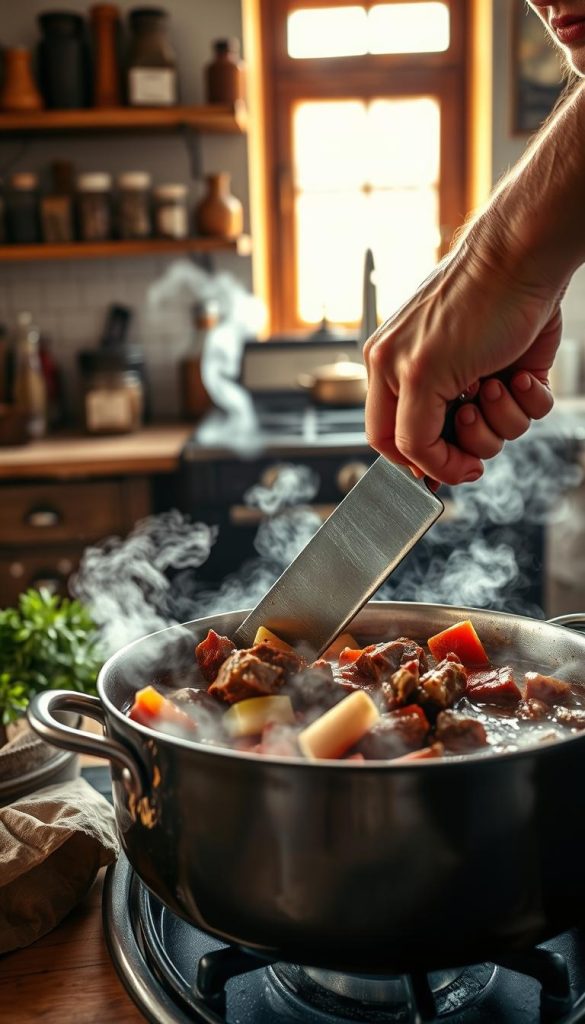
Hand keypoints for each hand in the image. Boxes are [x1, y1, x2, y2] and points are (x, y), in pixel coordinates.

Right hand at [364, 233, 562, 484]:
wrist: (523, 263)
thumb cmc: (469, 304)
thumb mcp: (421, 375)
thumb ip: (411, 431)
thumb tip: (423, 468)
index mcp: (392, 374)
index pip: (393, 443)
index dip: (422, 463)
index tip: (447, 468)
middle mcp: (432, 380)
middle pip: (443, 444)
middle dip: (467, 438)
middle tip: (473, 409)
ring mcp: (475, 379)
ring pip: (489, 435)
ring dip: (501, 418)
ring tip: (498, 382)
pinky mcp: (513, 375)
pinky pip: (524, 415)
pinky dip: (529, 401)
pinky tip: (522, 373)